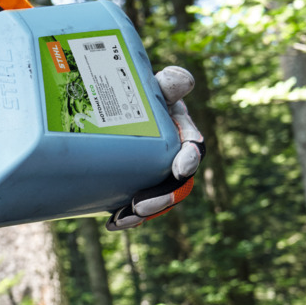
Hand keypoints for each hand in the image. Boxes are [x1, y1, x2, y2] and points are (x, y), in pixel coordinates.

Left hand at [109, 67, 204, 230]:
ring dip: (144, 213)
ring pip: (159, 198)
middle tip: (141, 206)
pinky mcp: (136, 181)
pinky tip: (112, 223)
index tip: (180, 168)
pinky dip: (127, 216)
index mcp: (182, 131)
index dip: (189, 159)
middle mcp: (173, 155)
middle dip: (164, 198)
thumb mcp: (152, 84)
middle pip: (178, 183)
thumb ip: (168, 82)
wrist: (111, 101)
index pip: (193, 147)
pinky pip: (137, 204)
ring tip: (124, 219)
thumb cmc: (137, 90)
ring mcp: (155, 172)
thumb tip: (183, 82)